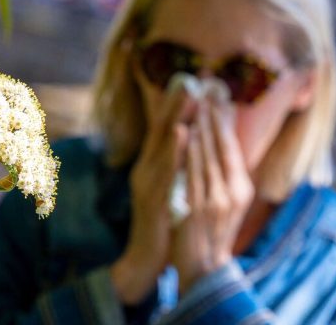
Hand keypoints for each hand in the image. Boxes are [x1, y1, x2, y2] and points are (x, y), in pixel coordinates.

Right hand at [110, 87, 195, 304]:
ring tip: (189, 96)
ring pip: (162, 145)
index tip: (190, 78)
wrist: (145, 259)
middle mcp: (145, 169)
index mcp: (150, 166)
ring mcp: (147, 184)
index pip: (162, 129)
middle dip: (175, 102)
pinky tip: (182, 133)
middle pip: (159, 130)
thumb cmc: (162, 222)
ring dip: (176, 118)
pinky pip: (165, 169)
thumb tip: (188, 138)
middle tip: (190, 77)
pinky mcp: (154, 199)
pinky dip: (173, 149)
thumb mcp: (168, 188)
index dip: (175, 103)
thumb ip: (174, 164)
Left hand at [170, 99, 253, 294]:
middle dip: (214, 115)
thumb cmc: (210, 232)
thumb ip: (223, 175)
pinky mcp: (200, 207)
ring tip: (196, 101)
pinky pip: (193, 172)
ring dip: (202, 126)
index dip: (225, 120)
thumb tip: (219, 145)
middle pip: (223, 146)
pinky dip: (189, 150)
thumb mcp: (223, 201)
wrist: (202, 269)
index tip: (218, 95)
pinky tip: (185, 131)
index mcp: (240, 188)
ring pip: (208, 155)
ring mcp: (217, 199)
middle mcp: (233, 191)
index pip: (232, 147)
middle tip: (208, 86)